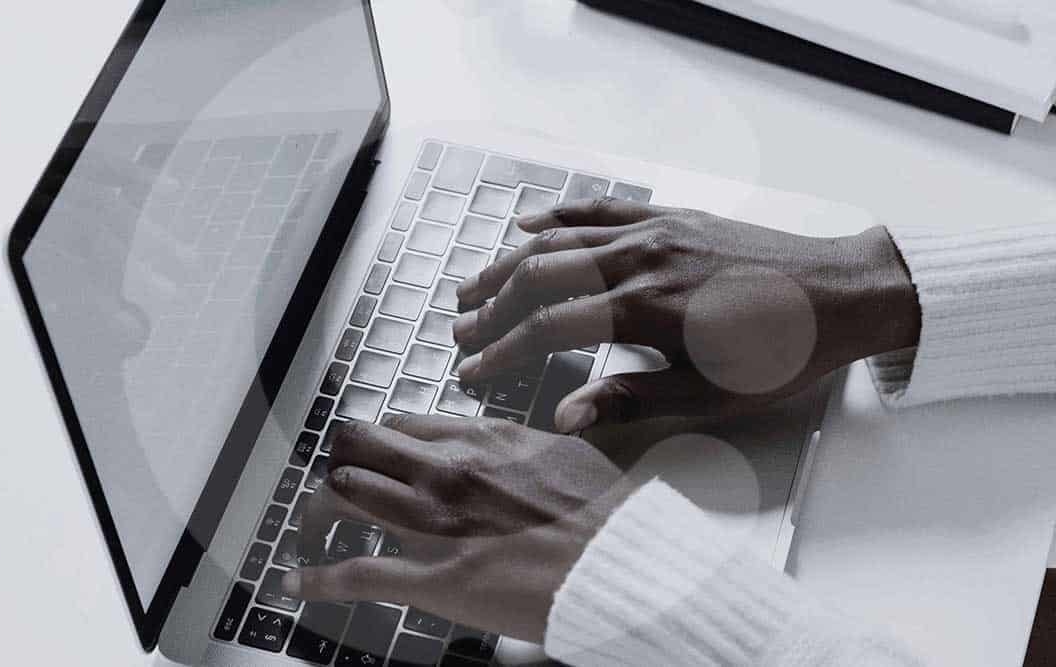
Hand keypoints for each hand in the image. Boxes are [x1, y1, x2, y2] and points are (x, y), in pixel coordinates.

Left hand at [284, 415, 633, 642]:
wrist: (624, 562)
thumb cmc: (607, 514)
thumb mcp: (569, 452)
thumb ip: (526, 444)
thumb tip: (517, 441)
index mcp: (484, 438)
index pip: (404, 422)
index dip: (378, 436)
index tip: (370, 446)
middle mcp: (449, 471)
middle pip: (363, 447)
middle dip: (341, 459)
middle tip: (335, 473)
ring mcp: (436, 524)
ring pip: (349, 497)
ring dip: (324, 506)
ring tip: (313, 517)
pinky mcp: (435, 578)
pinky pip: (359, 575)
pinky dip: (319, 579)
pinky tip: (295, 579)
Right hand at [452, 199, 919, 430]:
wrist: (845, 293)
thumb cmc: (784, 354)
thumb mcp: (712, 396)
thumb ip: (631, 401)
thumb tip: (563, 415)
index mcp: (647, 311)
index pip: (547, 328)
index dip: (501, 352)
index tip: (472, 371)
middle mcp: (640, 260)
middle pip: (538, 275)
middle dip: (491, 305)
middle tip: (459, 331)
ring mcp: (654, 230)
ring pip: (558, 238)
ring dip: (508, 261)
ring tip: (472, 285)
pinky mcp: (671, 215)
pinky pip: (599, 209)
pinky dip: (556, 215)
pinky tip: (526, 223)